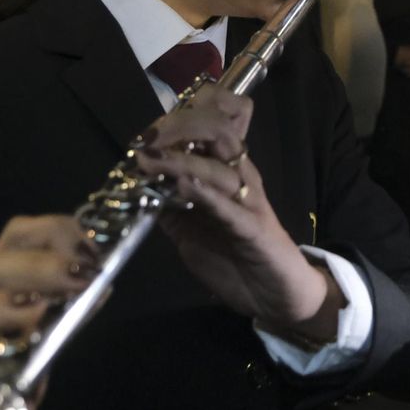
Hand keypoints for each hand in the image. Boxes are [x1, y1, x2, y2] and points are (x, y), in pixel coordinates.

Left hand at [134, 85, 343, 343]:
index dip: (182, 113)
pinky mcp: (254, 230)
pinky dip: (205, 193)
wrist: (275, 296)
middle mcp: (241, 176)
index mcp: (227, 170)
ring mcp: (249, 201)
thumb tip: (134, 187)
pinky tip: (184, 185)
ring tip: (150, 161)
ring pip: (220, 165)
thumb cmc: (235, 258)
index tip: (149, 131)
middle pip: (217, 129)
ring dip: (181, 160)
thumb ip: (168, 206)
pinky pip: (230, 207)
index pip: (216, 118)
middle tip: (146, 140)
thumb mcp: (191, 228)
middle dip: (178, 127)